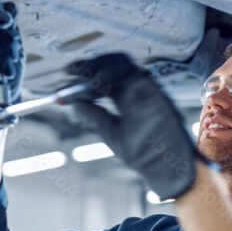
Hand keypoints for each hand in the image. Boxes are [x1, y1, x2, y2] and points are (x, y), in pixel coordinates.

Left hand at [69, 53, 214, 199]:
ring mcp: (145, 89)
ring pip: (121, 63)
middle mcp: (135, 90)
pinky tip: (96, 86)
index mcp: (125, 99)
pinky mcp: (153, 91)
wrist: (165, 167)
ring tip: (84, 81)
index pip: (103, 78)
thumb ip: (95, 116)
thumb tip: (73, 103)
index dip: (85, 75)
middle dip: (89, 65)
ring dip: (99, 67)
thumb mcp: (111, 133)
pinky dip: (111, 74)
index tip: (66, 79)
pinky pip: (131, 73)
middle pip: (110, 65)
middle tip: (70, 71)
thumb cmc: (144, 154)